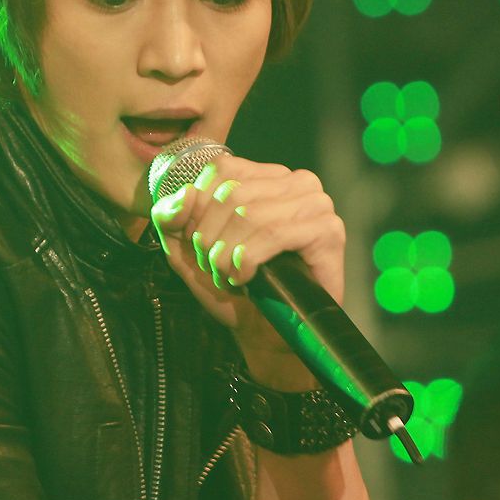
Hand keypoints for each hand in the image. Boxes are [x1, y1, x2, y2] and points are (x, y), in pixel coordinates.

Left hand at [150, 155, 346, 387]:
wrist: (263, 329)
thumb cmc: (229, 282)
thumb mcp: (184, 246)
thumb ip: (170, 215)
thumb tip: (185, 195)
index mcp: (264, 174)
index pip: (220, 170)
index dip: (198, 211)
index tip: (199, 245)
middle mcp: (294, 181)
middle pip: (232, 194)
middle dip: (210, 238)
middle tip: (214, 267)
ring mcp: (315, 204)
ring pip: (250, 214)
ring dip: (227, 254)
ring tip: (229, 276)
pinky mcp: (328, 230)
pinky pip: (274, 234)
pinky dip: (248, 260)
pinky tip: (246, 278)